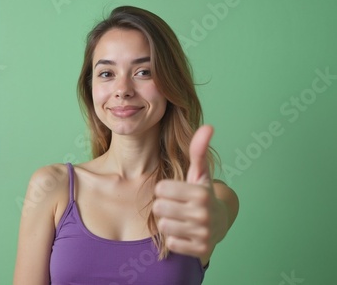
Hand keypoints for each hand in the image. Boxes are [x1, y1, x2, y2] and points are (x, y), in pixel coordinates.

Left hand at [152, 125, 228, 259]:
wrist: (219, 224)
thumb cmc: (201, 195)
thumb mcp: (200, 173)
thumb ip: (198, 150)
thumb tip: (208, 126)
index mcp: (201, 193)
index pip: (160, 189)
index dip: (164, 189)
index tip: (175, 191)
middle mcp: (204, 214)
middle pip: (158, 208)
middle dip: (164, 206)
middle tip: (176, 206)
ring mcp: (203, 233)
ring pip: (163, 226)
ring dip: (168, 222)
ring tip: (180, 218)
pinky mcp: (200, 250)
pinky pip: (170, 243)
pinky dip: (174, 238)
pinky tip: (184, 232)